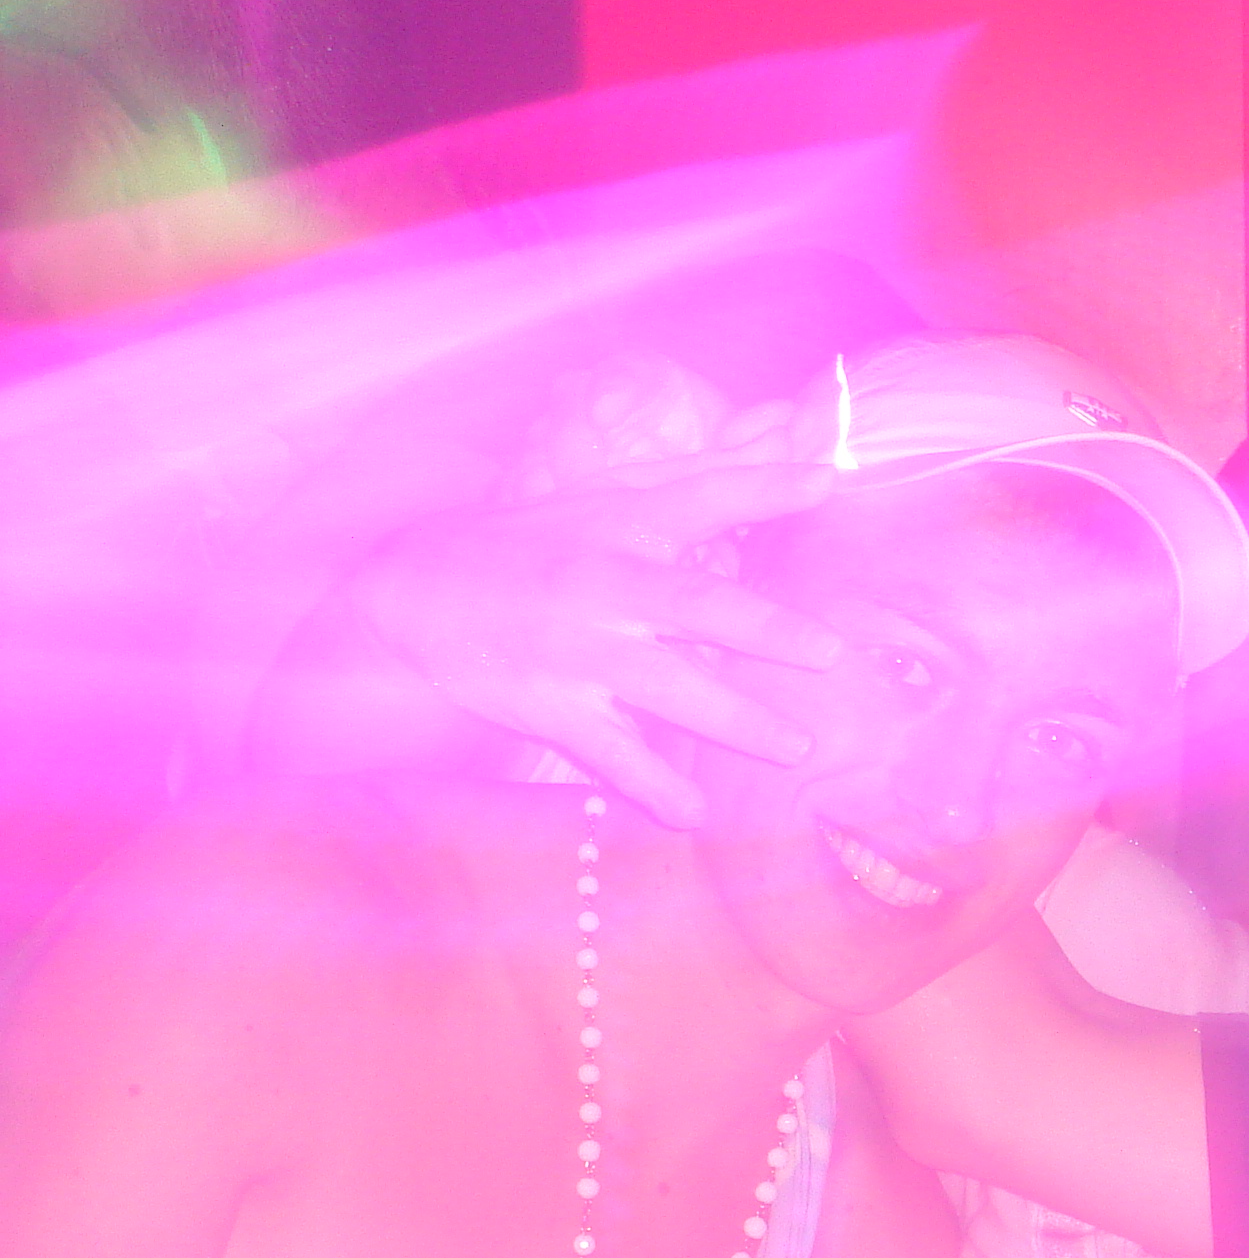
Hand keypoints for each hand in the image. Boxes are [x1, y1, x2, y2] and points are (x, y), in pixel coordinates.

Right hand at [339, 449, 839, 824]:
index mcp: (621, 523)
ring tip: (795, 748)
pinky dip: (653, 786)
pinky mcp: (551, 706)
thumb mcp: (602, 496)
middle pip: (694, 604)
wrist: (410, 593)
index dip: (762, 486)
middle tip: (829, 654)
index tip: (824, 483)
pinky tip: (695, 814)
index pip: (701, 496)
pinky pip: (612, 753)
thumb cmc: (531, 541)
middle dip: (765, 629)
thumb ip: (696, 477)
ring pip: (666, 687)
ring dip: (734, 721)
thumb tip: (789, 442)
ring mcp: (579, 649)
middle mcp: (605, 583)